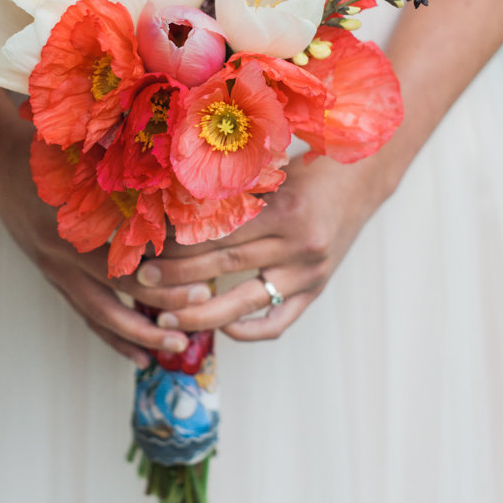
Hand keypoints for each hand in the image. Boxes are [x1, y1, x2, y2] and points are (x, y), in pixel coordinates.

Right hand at [0, 116, 194, 367]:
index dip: (163, 285)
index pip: (123, 272)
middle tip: (194, 327)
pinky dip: (114, 336)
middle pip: (113, 302)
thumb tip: (181, 193)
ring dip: (137, 336)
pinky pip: (87, 315)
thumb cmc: (49, 156)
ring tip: (174, 349)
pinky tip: (140, 353)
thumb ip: (126, 179)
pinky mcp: (57, 278)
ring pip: (99, 316)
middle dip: (155, 319)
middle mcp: (61, 259)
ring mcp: (56, 272)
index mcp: (70, 232)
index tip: (201, 288)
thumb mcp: (83, 163)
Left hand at [132, 154, 386, 340]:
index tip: (148, 248)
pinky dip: (249, 331)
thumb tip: (175, 210)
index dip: (180, 244)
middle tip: (142, 281)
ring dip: (201, 314)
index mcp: (285, 210)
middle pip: (227, 266)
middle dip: (178, 278)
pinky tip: (222, 330)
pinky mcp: (316, 290)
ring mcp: (309, 273)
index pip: (220, 234)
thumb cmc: (307, 171)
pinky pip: (279, 321)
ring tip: (165, 319)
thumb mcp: (271, 174)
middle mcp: (299, 245)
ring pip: (246, 301)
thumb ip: (233, 194)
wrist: (359, 180)